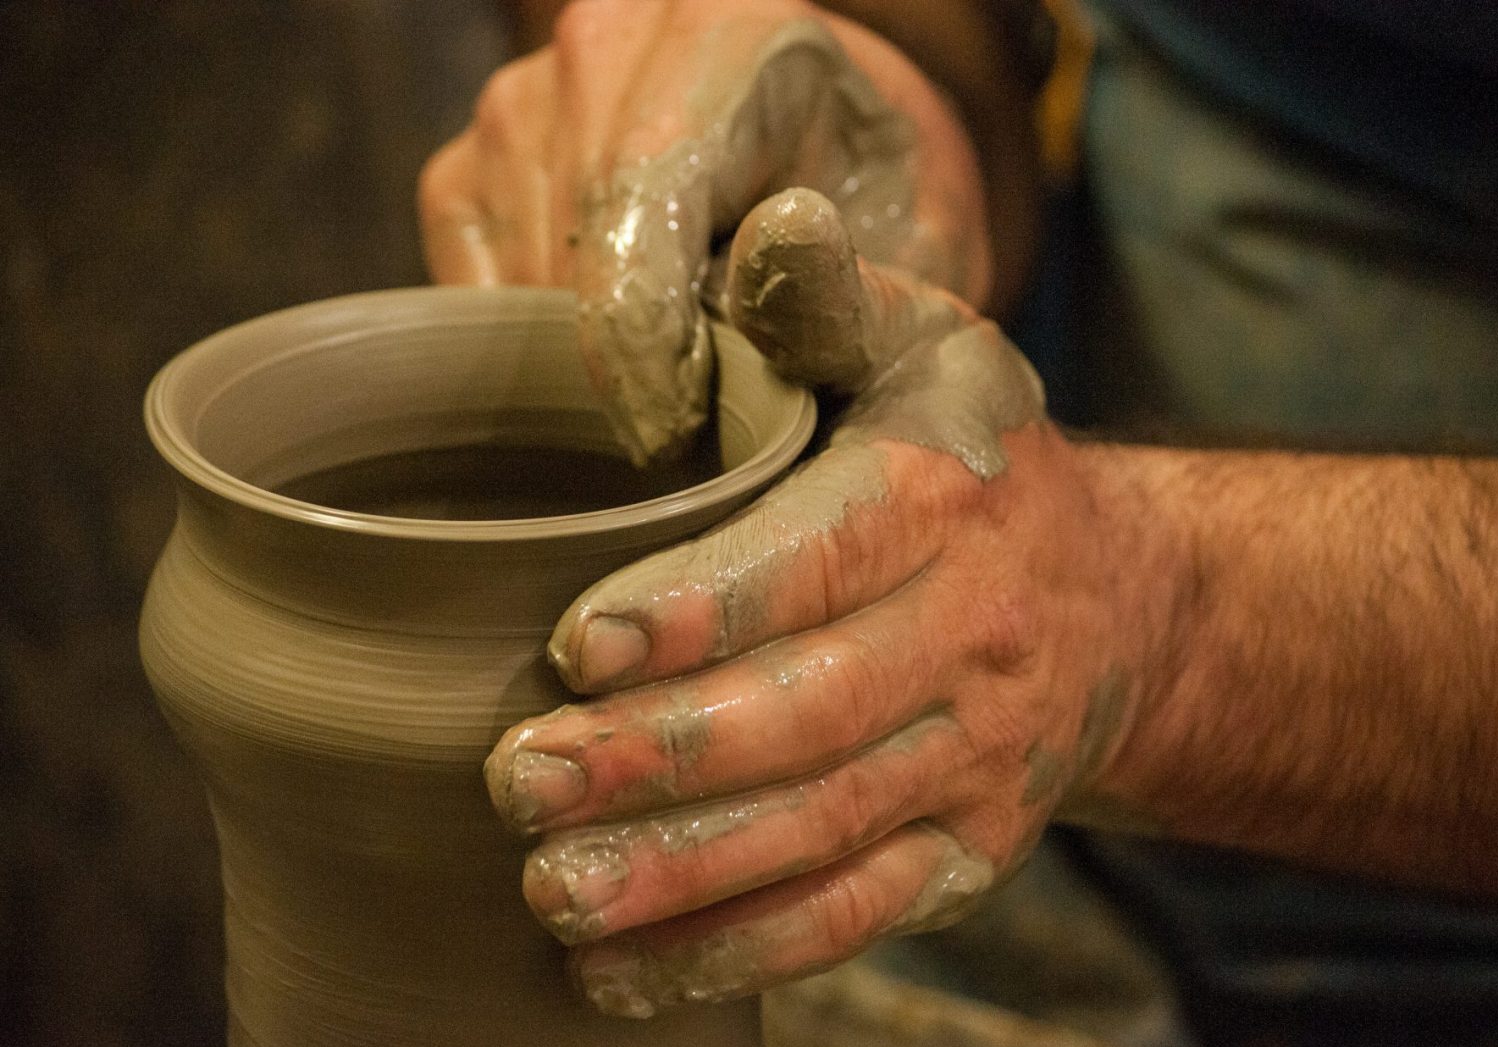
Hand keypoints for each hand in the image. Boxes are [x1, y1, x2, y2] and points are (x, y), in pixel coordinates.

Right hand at [419, 0, 989, 461]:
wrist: (834, 157)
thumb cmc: (883, 213)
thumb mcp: (919, 255)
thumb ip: (848, 291)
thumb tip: (761, 270)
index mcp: (734, 30)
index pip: (639, 193)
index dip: (642, 342)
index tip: (671, 443)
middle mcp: (610, 40)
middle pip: (565, 239)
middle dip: (613, 369)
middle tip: (684, 445)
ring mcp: (524, 96)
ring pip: (510, 274)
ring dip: (576, 363)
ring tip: (665, 394)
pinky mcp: (471, 161)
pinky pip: (468, 286)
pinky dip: (529, 348)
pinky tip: (606, 360)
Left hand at [483, 189, 1136, 1016]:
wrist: (1118, 601)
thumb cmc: (970, 456)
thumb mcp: (923, 347)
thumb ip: (829, 301)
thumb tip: (768, 225)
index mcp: (947, 502)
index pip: (819, 561)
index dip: (700, 609)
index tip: (572, 645)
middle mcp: (975, 642)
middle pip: (811, 718)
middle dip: (661, 760)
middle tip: (518, 781)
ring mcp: (977, 765)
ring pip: (826, 835)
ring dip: (684, 877)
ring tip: (551, 895)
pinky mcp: (967, 856)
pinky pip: (855, 919)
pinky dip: (738, 952)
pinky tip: (621, 971)